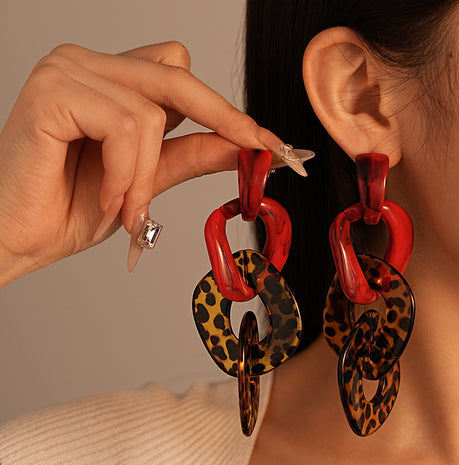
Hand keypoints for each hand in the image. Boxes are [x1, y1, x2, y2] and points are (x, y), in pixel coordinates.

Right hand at [0, 42, 283, 284]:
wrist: (18, 237)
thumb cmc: (71, 208)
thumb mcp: (148, 180)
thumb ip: (192, 156)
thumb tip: (244, 146)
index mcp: (112, 82)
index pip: (182, 76)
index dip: (224, 108)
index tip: (267, 141)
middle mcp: (90, 66)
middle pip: (178, 75)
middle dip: (220, 122)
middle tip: (256, 153)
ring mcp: (68, 72)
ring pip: (152, 112)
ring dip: (147, 174)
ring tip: (126, 207)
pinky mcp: (52, 92)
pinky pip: (123, 126)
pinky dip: (125, 173)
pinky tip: (106, 198)